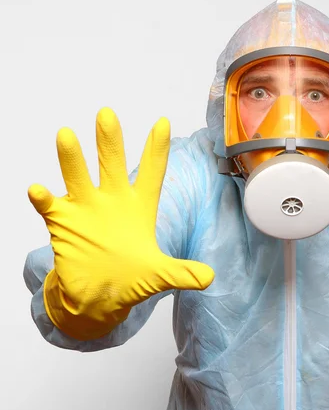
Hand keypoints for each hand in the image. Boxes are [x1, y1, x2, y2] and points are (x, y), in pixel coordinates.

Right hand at [28, 108, 213, 339]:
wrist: (100, 296)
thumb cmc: (131, 278)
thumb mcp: (159, 275)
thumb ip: (182, 272)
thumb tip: (209, 278)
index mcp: (140, 207)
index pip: (151, 173)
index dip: (157, 149)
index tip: (163, 122)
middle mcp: (113, 201)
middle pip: (112, 165)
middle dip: (110, 140)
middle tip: (107, 113)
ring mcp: (86, 210)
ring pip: (78, 177)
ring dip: (72, 159)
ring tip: (67, 134)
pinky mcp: (63, 223)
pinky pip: (51, 207)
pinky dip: (43, 199)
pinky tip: (38, 190)